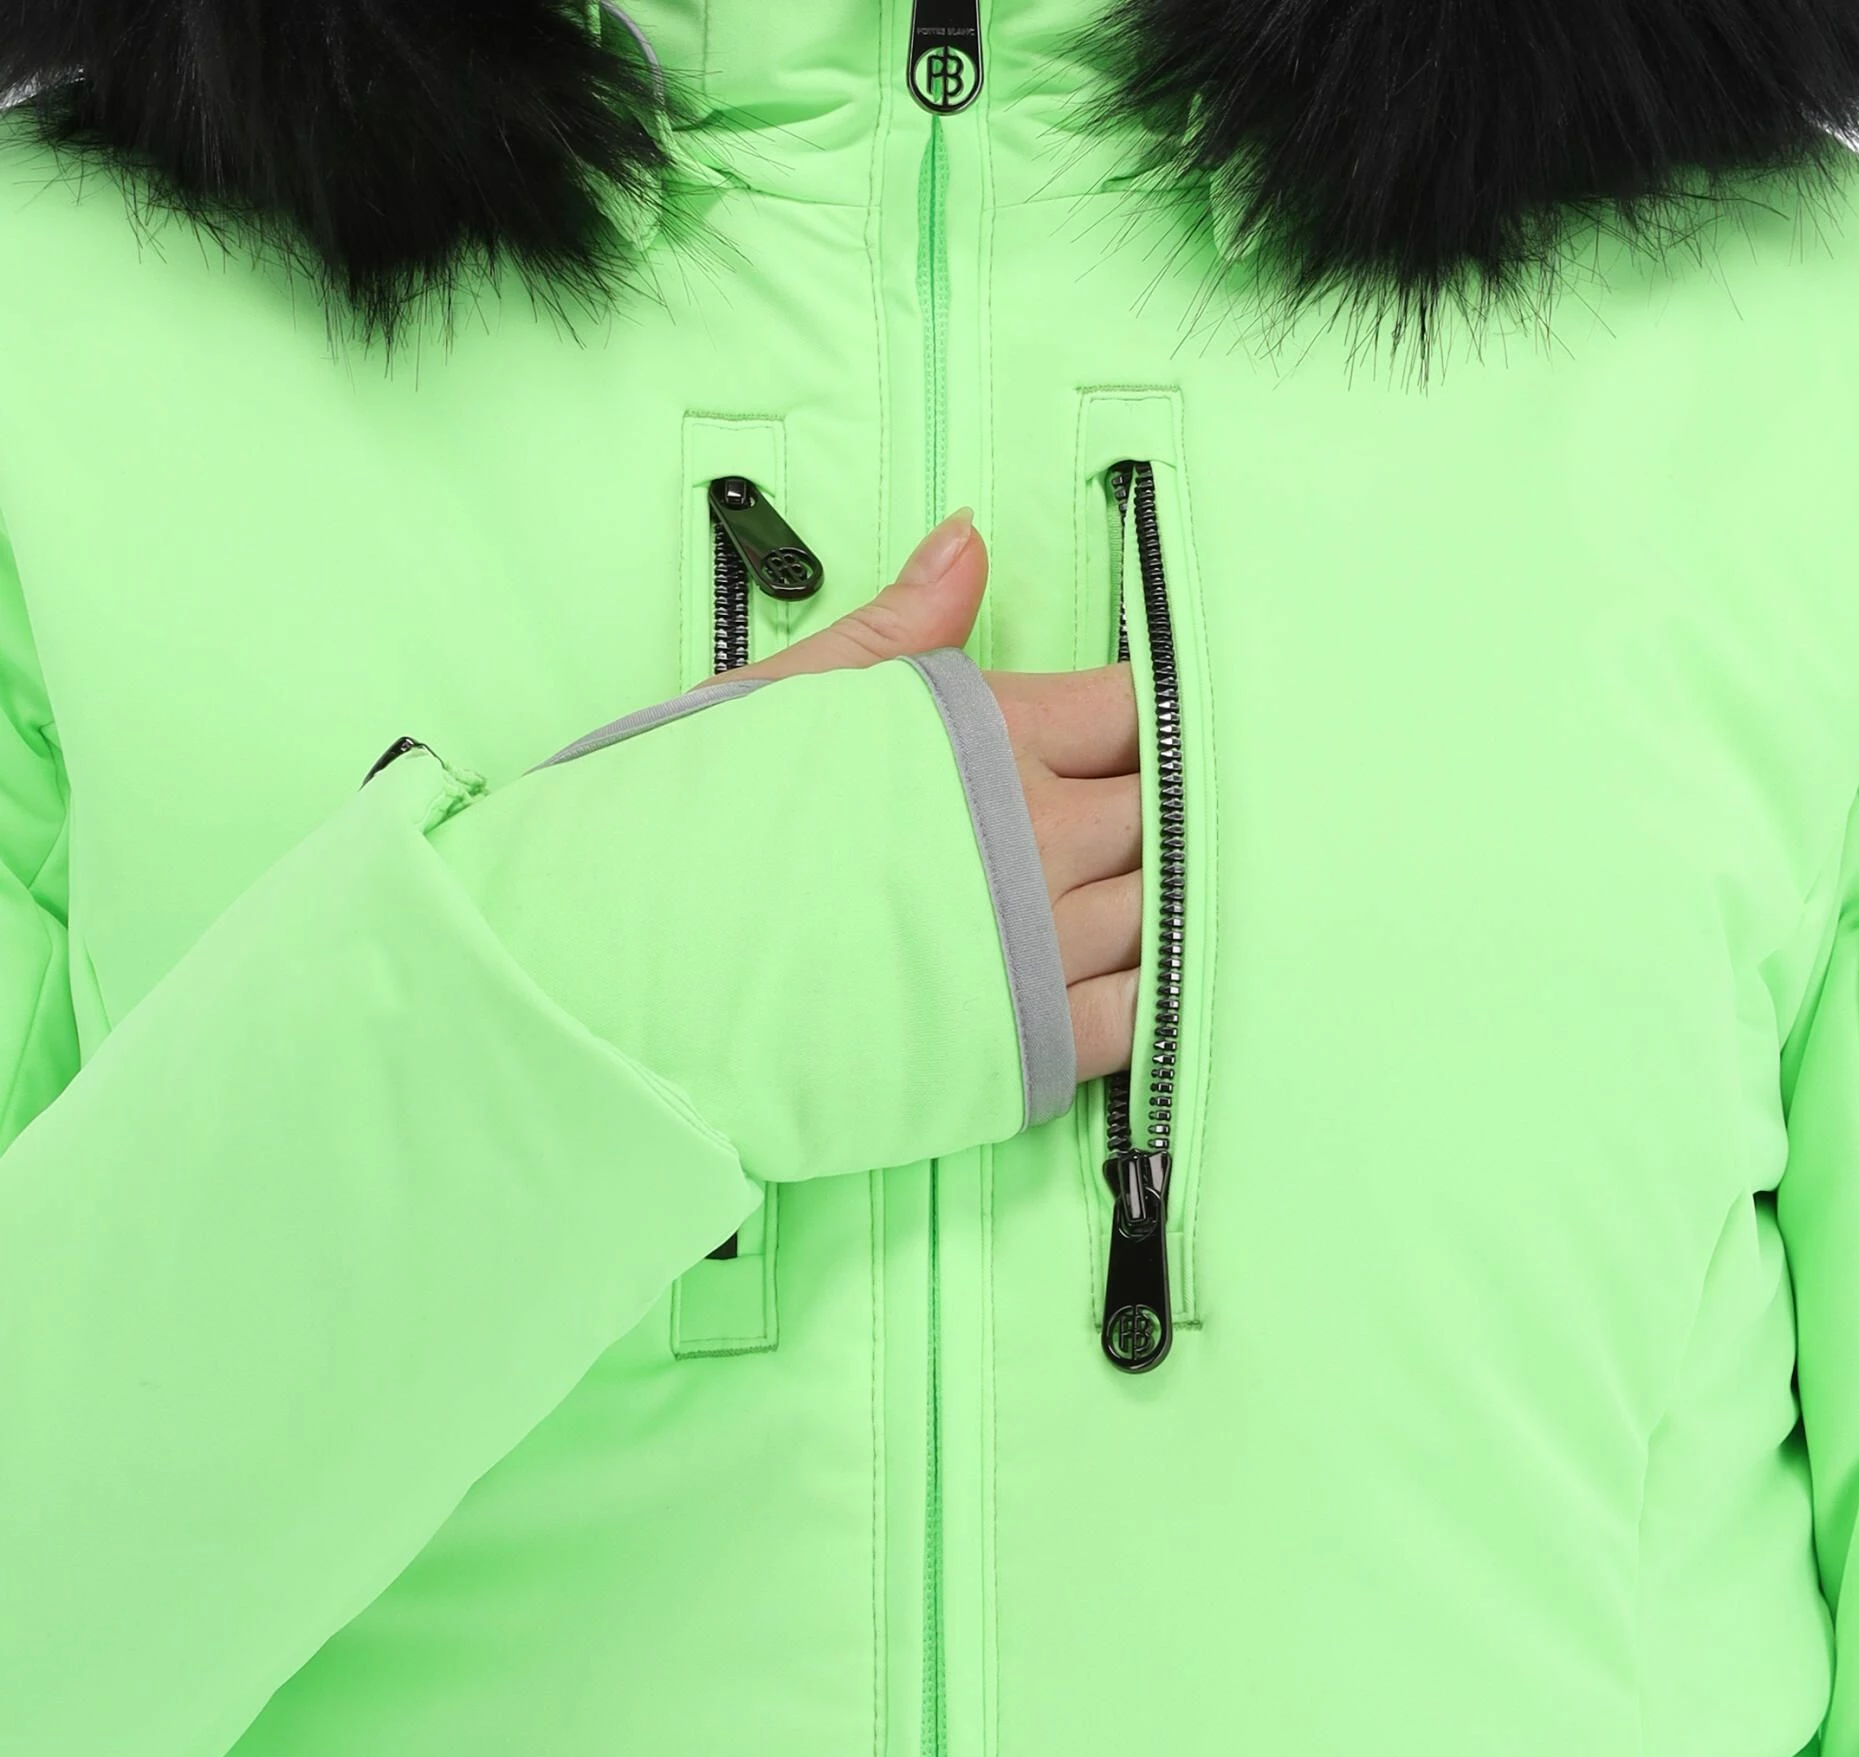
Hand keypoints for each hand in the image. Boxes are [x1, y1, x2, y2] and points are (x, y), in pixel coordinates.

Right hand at [716, 511, 1140, 1083]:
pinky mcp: (1019, 1043)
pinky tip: (1130, 977)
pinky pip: (1134, 1017)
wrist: (619, 965)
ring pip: (1163, 910)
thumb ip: (901, 623)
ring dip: (1164, 898)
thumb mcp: (788, 693)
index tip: (1138, 732)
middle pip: (1165, 810)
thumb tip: (973, 536)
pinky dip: (1150, 995)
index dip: (1149, 716)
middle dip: (1164, 808)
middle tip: (1146, 818)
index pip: (1134, 707)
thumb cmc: (688, 822)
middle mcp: (1030, 837)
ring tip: (1139, 895)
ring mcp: (1032, 946)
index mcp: (986, 735)